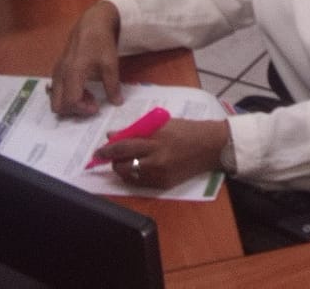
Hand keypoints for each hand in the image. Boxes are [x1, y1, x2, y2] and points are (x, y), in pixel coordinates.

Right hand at [49, 1, 122, 116]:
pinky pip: (56, 91)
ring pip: (56, 99)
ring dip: (71, 103)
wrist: (92, 23)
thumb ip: (113, 85)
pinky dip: (67, 96)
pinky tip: (83, 89)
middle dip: (74, 110)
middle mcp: (60, 74)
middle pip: (58, 105)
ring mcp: (57, 72)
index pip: (70, 101)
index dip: (83, 109)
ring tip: (90, 96)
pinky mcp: (58, 70)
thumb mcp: (111, 63)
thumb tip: (117, 103)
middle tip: (92, 104)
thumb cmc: (101, 42)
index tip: (97, 108)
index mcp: (73, 72)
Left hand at [97, 118, 230, 188]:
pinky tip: (138, 169)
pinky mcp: (164, 185)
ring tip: (125, 162)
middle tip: (112, 157)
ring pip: (129, 176)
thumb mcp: (162, 124)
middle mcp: (156, 159)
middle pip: (123, 165)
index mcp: (156, 140)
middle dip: (114, 162)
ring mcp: (160, 174)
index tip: (98, 151)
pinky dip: (134, 176)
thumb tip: (114, 136)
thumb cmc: (187, 130)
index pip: (124, 147)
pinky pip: (140, 183)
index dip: (108, 150)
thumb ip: (138, 130)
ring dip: (123, 169)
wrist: (210, 146)